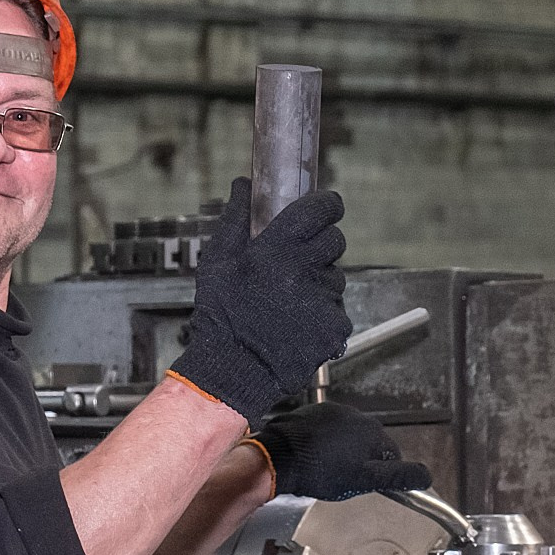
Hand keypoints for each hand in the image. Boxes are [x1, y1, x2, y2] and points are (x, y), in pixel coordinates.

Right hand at [169, 177, 351, 423]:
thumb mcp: (217, 262)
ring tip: (289, 303)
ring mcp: (322, 301)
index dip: (328, 205)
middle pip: (335, 241)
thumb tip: (243, 184)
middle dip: (322, 246)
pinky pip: (338, 310)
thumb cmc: (222, 316)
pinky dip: (324, 315)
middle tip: (299, 263)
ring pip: (335, 278)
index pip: (320, 210)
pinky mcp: (335, 328)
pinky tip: (298, 325)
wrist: (232, 371)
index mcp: (275, 250)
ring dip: (320, 284)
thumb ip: (235, 219)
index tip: (327, 207)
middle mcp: (302, 272)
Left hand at [248, 403, 431, 500]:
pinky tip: (314, 457)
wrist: (279, 457)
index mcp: (373, 432)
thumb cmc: (320, 470)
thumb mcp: (364, 480)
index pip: (391, 456)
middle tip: (343, 478)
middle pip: (369, 445)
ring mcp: (333, 412)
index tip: (367, 483)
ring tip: (326, 469)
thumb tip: (426, 476)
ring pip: (348, 437)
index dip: (380, 473)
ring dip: (343, 451)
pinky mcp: (313, 413)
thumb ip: (397, 477)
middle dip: (360, 461)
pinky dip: (325, 443)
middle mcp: (356, 416)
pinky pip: (328, 430)